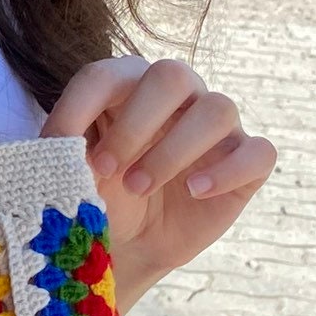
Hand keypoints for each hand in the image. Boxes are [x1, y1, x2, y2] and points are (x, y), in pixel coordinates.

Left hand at [43, 56, 275, 307]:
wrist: (131, 242)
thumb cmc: (101, 193)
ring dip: (173, 150)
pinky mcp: (246, 162)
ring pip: (217, 110)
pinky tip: (195, 189)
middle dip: (134, 124)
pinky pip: (258, 152)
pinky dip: (227, 170)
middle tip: (105, 168)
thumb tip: (58, 145)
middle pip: (171, 76)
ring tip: (138, 186)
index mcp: (130, 85)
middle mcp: (179, 94)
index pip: (107, 74)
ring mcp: (218, 126)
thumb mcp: (76, 173)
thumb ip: (67, 152)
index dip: (80, 106)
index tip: (57, 145)